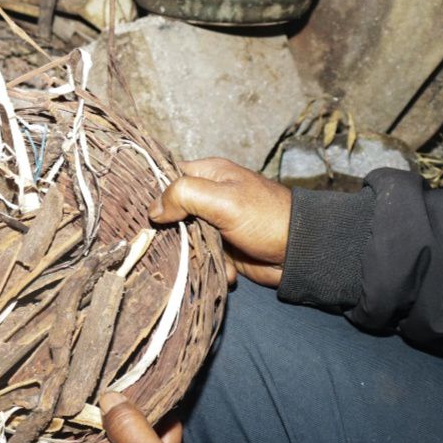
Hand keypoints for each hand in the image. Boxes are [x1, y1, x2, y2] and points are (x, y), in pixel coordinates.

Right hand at [149, 158, 290, 286]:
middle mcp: (208, 195)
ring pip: (183, 237)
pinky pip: (201, 254)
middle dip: (170, 230)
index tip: (142, 212)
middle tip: (173, 242)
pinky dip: (210, 264)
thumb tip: (153, 210)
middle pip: (171, 211)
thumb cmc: (265, 218)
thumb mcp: (223, 199)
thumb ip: (184, 195)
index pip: (167, 175)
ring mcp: (213, 222)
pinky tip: (226, 268)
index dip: (152, 191)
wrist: (300, 252)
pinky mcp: (220, 245)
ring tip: (206, 258)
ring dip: (192, 253)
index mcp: (208, 174)